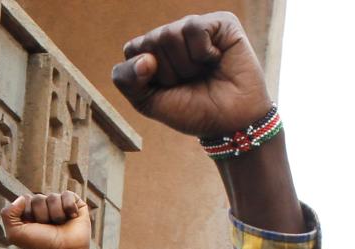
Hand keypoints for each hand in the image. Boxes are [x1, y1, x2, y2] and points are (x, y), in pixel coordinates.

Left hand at [1, 192, 93, 248]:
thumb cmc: (40, 245)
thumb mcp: (15, 234)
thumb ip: (7, 214)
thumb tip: (22, 198)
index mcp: (29, 213)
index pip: (24, 199)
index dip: (27, 213)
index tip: (33, 227)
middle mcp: (44, 208)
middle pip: (37, 198)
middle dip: (41, 215)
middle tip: (47, 228)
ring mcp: (59, 205)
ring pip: (53, 197)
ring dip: (55, 214)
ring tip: (59, 225)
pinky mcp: (75, 204)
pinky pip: (67, 194)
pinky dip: (68, 207)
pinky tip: (71, 218)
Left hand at [111, 13, 271, 138]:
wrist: (228, 121)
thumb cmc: (189, 110)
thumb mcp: (147, 101)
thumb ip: (126, 80)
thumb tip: (144, 58)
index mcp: (153, 52)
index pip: (132, 50)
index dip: (145, 76)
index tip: (166, 88)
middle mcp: (173, 36)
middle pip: (151, 41)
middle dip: (168, 72)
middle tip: (188, 81)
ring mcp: (196, 28)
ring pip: (170, 33)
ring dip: (185, 64)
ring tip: (202, 72)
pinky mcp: (221, 22)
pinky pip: (194, 28)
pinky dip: (202, 52)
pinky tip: (215, 59)